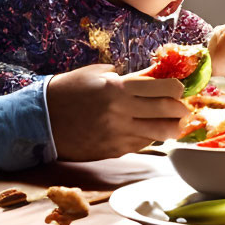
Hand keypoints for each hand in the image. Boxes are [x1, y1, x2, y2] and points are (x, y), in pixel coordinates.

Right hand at [46, 64, 187, 160]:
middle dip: (181, 110)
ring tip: (175, 124)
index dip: (177, 89)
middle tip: (183, 109)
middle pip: (167, 110)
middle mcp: (121, 111)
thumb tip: (156, 76)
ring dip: (172, 128)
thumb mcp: (98, 74)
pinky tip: (149, 132)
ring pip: (159, 132)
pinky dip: (150, 138)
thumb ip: (128, 77)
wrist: (40, 120)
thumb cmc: (70, 90)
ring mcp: (117, 133)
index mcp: (118, 87)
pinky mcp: (113, 150)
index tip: (179, 90)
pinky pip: (141, 144)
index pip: (163, 88)